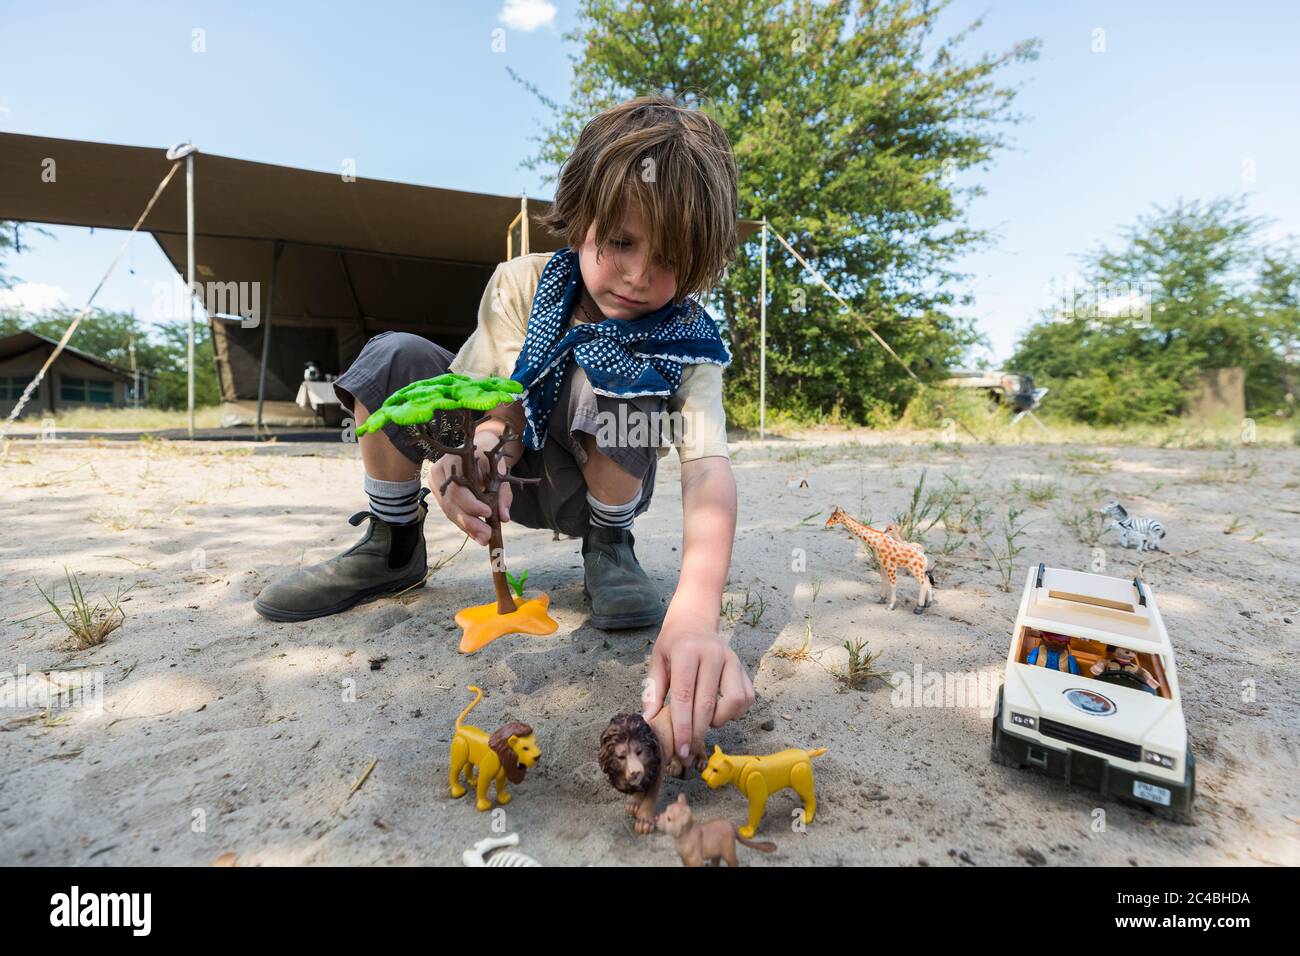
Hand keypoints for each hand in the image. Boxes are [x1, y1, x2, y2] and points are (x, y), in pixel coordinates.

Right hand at [429, 440, 511, 545]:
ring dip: (468, 527)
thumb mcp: (499, 470)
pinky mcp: (439, 494)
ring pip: (450, 511)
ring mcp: (437, 484)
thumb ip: (502, 493)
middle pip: (451, 502)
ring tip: (484, 539)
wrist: (479, 446)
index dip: (471, 503)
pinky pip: (451, 512)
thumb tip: (504, 517)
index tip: (487, 513)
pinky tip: (477, 535)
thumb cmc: (489, 457)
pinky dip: (465, 525)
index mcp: (454, 460)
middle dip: (470, 522)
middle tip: (486, 535)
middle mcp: (441, 472)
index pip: (458, 487)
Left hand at [644, 619, 753, 762]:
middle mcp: (712, 654)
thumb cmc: (672, 645)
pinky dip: (734, 712)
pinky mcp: (743, 667)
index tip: (680, 749)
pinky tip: (719, 710)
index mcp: (686, 652)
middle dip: (697, 733)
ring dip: (718, 720)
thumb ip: (652, 692)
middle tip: (688, 752)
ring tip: (704, 719)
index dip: (682, 727)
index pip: (684, 696)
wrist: (693, 621)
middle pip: (707, 704)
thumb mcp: (656, 662)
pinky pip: (746, 698)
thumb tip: (650, 722)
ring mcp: (731, 660)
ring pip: (733, 702)